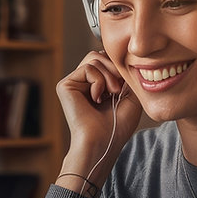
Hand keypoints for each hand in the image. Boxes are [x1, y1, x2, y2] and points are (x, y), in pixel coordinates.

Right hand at [56, 51, 141, 186]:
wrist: (103, 142)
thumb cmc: (117, 126)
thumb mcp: (131, 96)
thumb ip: (127, 75)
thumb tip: (121, 56)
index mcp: (96, 85)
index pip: (107, 60)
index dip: (119, 67)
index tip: (125, 86)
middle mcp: (83, 83)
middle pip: (99, 55)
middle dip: (114, 68)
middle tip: (118, 89)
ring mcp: (73, 84)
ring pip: (94, 58)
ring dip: (108, 75)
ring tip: (111, 93)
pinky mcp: (65, 85)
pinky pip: (87, 68)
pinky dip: (98, 81)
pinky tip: (97, 98)